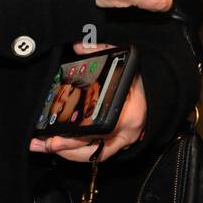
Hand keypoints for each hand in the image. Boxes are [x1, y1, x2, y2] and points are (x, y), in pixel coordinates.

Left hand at [29, 44, 146, 161]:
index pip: (101, 131)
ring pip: (92, 156)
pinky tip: (59, 148)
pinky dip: (77, 153)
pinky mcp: (117, 144)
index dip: (78, 138)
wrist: (158, 93)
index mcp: (129, 115)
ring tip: (45, 146)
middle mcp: (125, 134)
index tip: (58, 134)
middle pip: (92, 149)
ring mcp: (122, 142)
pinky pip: (96, 154)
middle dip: (66, 147)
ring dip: (67, 153)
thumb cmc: (140, 80)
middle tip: (46, 143)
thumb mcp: (126, 62)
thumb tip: (78, 47)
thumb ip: (102, 51)